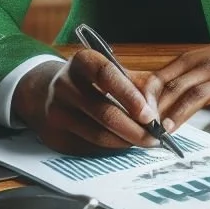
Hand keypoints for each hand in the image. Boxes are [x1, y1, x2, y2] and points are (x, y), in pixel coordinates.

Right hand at [12, 52, 159, 155]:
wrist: (54, 92)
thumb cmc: (98, 82)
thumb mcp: (118, 73)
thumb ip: (140, 87)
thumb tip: (155, 114)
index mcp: (83, 61)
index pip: (106, 75)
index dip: (130, 96)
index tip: (150, 115)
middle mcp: (64, 83)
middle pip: (103, 111)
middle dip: (134, 128)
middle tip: (155, 137)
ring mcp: (55, 110)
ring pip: (96, 133)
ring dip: (125, 141)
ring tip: (144, 142)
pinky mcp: (54, 134)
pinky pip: (88, 146)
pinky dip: (111, 148)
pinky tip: (124, 144)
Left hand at [144, 35, 209, 131]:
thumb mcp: (209, 58)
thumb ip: (184, 75)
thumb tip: (152, 98)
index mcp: (196, 60)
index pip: (162, 77)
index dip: (145, 96)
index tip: (133, 114)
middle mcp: (209, 68)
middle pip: (177, 88)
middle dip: (158, 109)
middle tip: (143, 129)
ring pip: (199, 95)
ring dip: (181, 113)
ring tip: (168, 130)